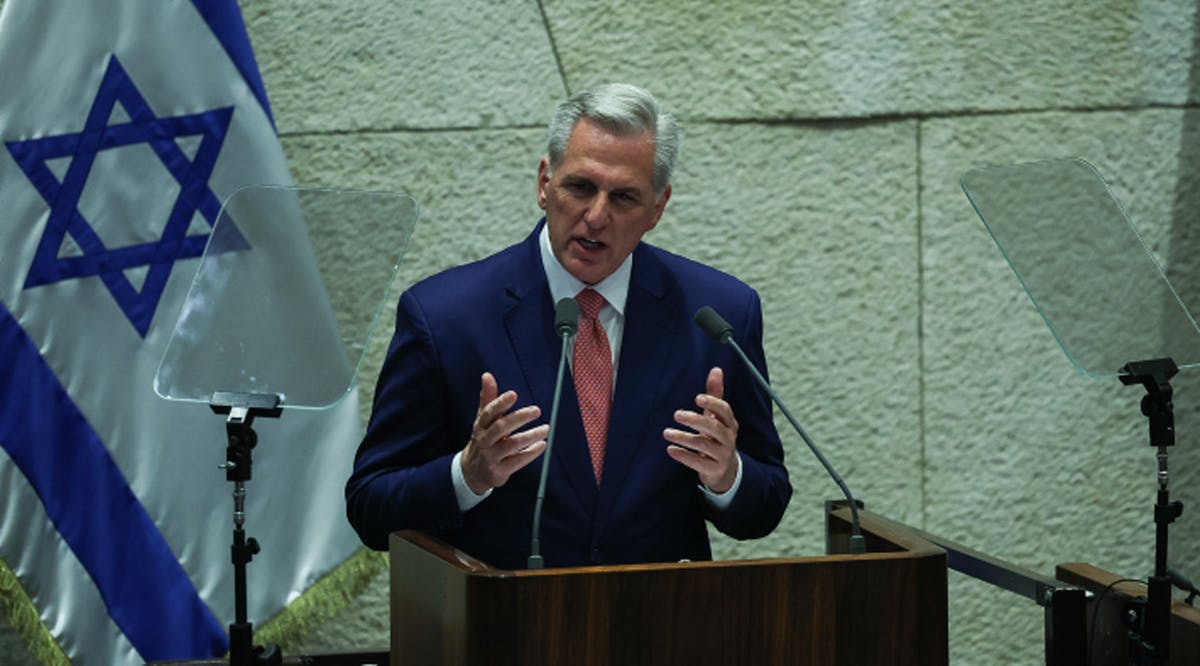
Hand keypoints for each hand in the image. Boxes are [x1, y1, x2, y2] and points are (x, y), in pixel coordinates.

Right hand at [460, 372, 548, 493]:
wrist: (472, 472)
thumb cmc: (483, 439)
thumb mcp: (482, 420)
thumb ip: (488, 398)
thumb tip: (487, 375)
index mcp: (480, 425)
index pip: (488, 412)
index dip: (500, 403)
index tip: (514, 394)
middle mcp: (484, 440)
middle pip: (501, 427)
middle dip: (519, 418)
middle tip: (536, 410)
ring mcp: (491, 456)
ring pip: (511, 445)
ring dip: (530, 436)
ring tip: (546, 429)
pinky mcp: (499, 471)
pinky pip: (517, 461)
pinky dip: (530, 453)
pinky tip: (542, 445)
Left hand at [663, 367, 738, 492]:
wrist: (725, 470)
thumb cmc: (717, 437)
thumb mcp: (717, 417)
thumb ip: (715, 395)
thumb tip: (716, 369)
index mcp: (730, 423)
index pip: (725, 411)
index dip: (712, 403)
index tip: (697, 398)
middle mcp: (729, 438)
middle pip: (714, 427)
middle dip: (695, 420)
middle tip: (676, 414)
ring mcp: (722, 455)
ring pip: (703, 444)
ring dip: (683, 438)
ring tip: (666, 433)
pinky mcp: (714, 470)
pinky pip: (698, 462)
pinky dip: (684, 456)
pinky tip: (671, 450)